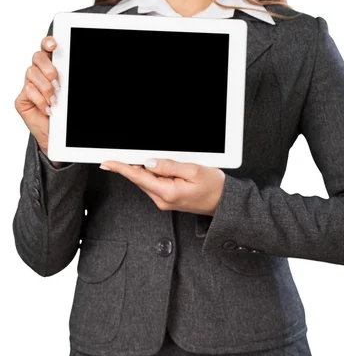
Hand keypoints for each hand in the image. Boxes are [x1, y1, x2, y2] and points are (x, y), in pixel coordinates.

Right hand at [15, 35, 62, 166]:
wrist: (56, 135)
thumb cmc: (66, 113)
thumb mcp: (71, 94)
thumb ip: (70, 79)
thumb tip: (75, 67)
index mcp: (52, 67)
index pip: (46, 48)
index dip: (48, 43)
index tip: (54, 45)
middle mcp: (39, 73)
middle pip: (37, 57)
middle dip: (48, 68)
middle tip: (57, 81)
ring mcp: (29, 85)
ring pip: (31, 73)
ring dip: (46, 87)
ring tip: (55, 100)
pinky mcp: (22, 98)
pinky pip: (28, 91)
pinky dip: (40, 100)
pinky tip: (48, 108)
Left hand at [99, 158, 225, 215]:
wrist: (224, 203)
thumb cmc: (213, 187)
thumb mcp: (193, 170)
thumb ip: (169, 166)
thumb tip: (150, 162)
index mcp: (167, 193)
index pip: (138, 177)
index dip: (121, 168)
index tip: (107, 162)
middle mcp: (162, 200)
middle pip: (140, 178)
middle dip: (133, 164)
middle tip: (126, 152)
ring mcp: (164, 201)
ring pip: (147, 180)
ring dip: (146, 168)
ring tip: (155, 158)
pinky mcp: (168, 199)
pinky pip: (155, 183)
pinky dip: (153, 173)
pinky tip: (160, 166)